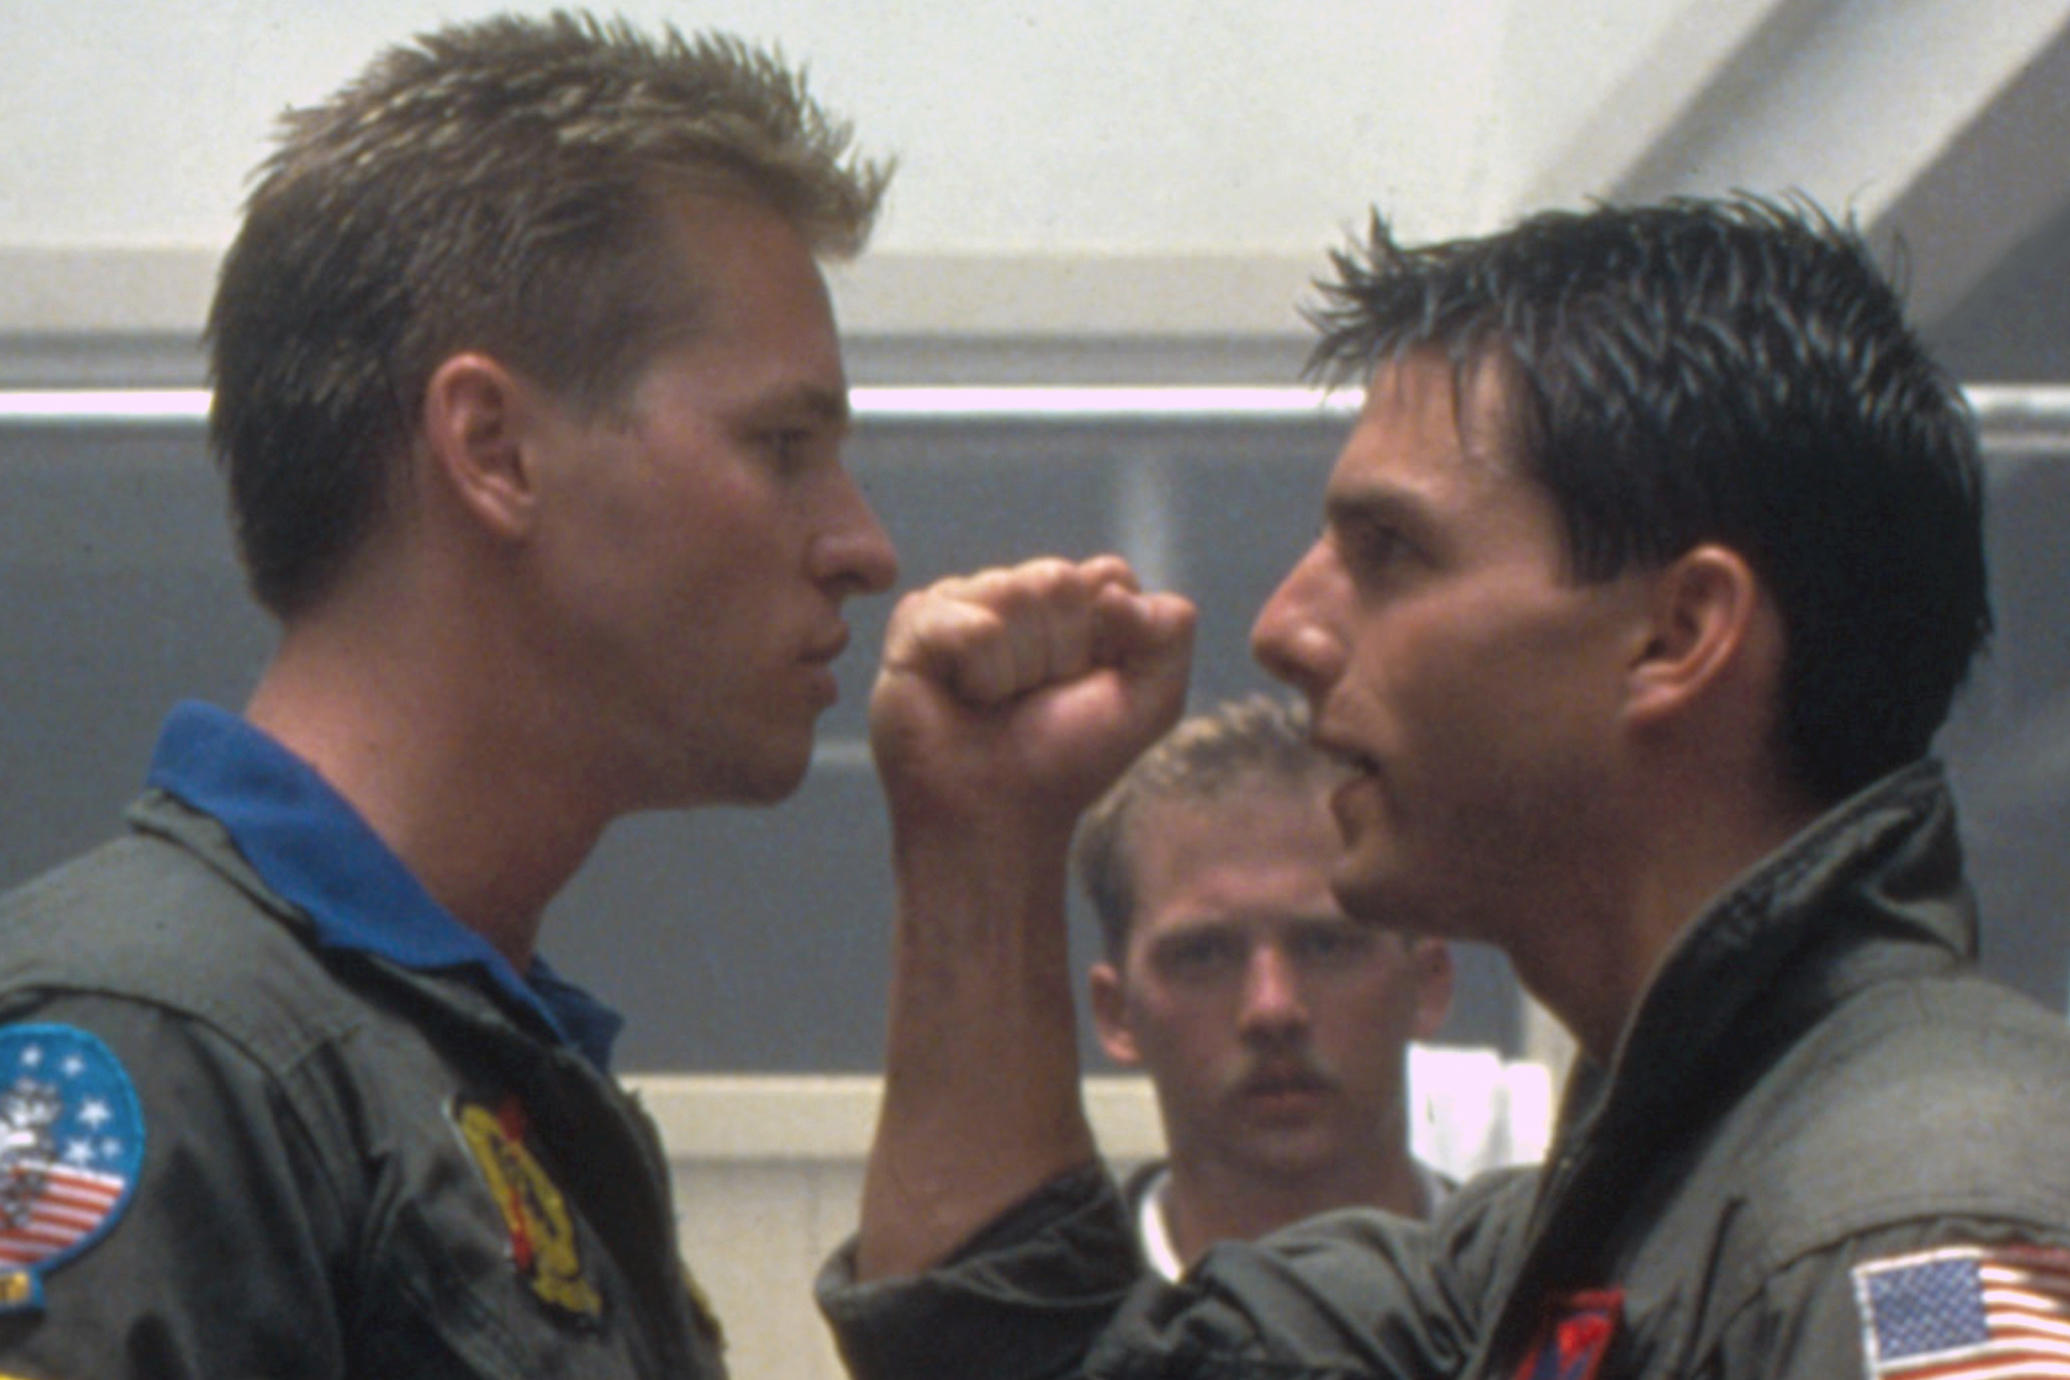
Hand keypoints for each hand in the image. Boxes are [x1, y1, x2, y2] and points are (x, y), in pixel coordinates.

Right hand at [869, 554, 1195, 833]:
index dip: (1105, 640)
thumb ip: (1170, 631)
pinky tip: (962, 697)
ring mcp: (962, 603)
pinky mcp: (915, 624)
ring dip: (1016, 669)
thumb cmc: (1067, 760)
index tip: (1085, 684)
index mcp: (1073, 601)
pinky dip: (977, 672)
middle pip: (1056, 580)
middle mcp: (1017, 592)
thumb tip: (1112, 590)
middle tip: (1033, 700)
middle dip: (1058, 653)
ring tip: (995, 703)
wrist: (998, 817)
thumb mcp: (1151, 702)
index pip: (1107, 576)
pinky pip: (966, 622)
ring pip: (1010, 593)